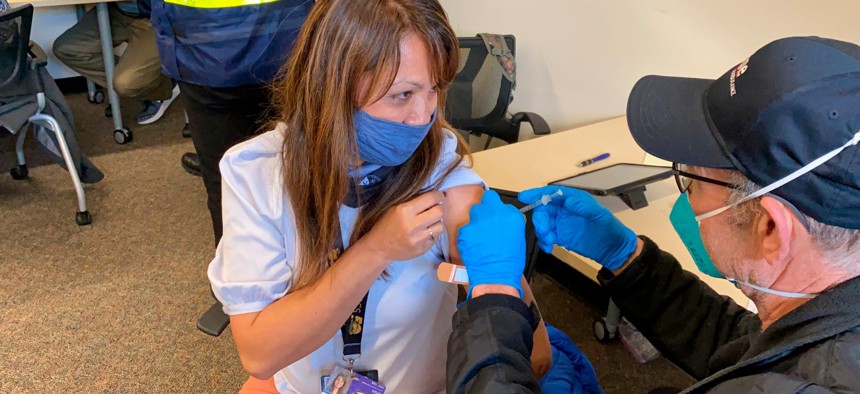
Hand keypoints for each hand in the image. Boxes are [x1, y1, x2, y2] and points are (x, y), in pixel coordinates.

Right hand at [362, 191, 444, 262]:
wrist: (379, 247)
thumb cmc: (387, 224)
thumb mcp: (395, 207)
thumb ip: (414, 200)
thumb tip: (435, 195)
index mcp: (404, 211)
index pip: (431, 198)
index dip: (439, 195)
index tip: (440, 195)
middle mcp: (412, 225)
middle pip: (439, 212)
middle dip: (439, 208)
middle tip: (434, 208)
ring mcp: (417, 240)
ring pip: (440, 226)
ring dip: (436, 222)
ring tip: (428, 222)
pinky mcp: (421, 250)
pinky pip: (435, 238)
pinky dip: (432, 234)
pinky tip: (422, 233)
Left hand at [457, 190, 524, 296]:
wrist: (496, 277)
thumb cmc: (509, 263)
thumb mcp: (517, 238)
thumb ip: (509, 223)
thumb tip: (502, 220)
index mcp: (511, 216)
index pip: (502, 203)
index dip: (497, 210)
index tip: (496, 217)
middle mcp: (495, 214)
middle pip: (487, 200)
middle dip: (486, 209)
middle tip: (486, 222)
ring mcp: (479, 221)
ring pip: (474, 212)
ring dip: (476, 220)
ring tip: (479, 236)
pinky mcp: (466, 230)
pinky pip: (466, 228)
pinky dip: (468, 235)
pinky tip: (474, 246)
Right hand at [519, 186, 637, 269]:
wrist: (612, 249)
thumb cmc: (609, 228)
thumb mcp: (600, 215)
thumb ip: (583, 206)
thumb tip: (568, 200)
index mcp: (573, 199)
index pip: (551, 193)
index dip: (537, 194)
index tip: (525, 197)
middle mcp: (564, 210)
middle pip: (543, 209)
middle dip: (539, 219)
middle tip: (543, 230)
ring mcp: (560, 223)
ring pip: (542, 223)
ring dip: (541, 232)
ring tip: (549, 241)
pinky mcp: (559, 236)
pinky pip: (545, 237)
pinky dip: (543, 242)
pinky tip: (548, 247)